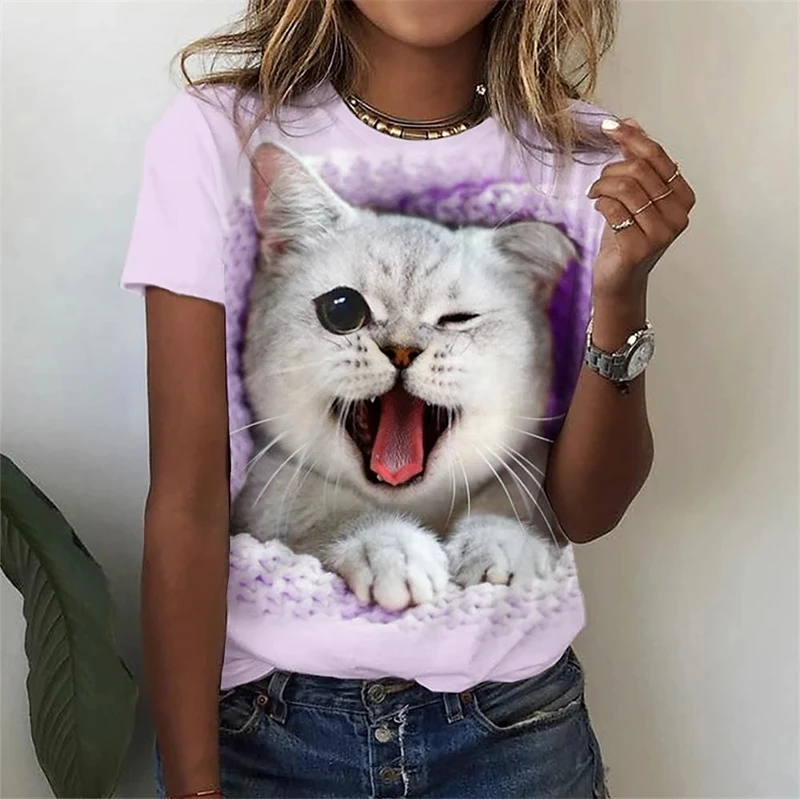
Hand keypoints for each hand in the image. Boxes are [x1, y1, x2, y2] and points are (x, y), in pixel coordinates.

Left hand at [588, 118, 696, 302]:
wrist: (619, 279)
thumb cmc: (626, 236)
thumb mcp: (633, 195)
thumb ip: (636, 160)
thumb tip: (631, 122)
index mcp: (682, 197)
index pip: (658, 157)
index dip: (632, 138)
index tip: (609, 127)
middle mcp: (678, 215)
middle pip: (639, 170)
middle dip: (611, 170)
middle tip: (598, 182)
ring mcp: (661, 233)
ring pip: (625, 187)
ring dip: (602, 186)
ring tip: (595, 194)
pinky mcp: (640, 247)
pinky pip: (614, 209)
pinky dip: (600, 203)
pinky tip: (598, 208)